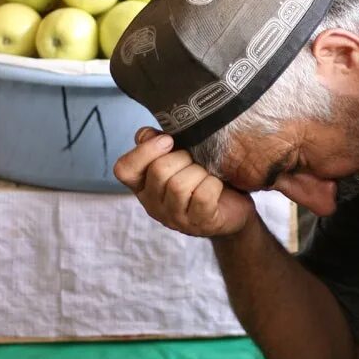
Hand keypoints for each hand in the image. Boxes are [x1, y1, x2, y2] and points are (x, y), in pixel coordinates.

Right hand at [113, 127, 256, 237]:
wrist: (234, 203)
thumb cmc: (201, 177)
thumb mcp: (179, 157)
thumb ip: (159, 144)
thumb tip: (145, 134)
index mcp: (143, 185)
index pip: (124, 169)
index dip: (144, 151)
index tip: (168, 141)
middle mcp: (153, 205)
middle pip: (158, 171)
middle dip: (183, 158)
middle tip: (195, 161)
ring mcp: (175, 218)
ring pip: (178, 186)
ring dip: (199, 172)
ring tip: (206, 175)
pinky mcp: (199, 224)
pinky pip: (202, 196)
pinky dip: (213, 184)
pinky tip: (216, 186)